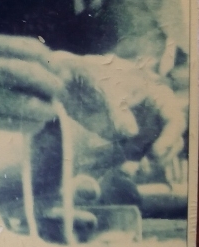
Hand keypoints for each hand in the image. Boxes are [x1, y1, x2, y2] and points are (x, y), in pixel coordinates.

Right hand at [0, 32, 65, 131]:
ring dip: (39, 115)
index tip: (60, 78)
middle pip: (20, 100)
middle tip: (59, 96)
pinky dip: (25, 125)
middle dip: (47, 101)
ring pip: (15, 119)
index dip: (44, 76)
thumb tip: (47, 54)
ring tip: (48, 109)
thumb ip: (12, 44)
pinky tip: (32, 120)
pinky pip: (5, 128)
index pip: (17, 71)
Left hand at [45, 52, 186, 166]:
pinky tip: (124, 170)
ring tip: (131, 170)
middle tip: (146, 166)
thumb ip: (117, 110)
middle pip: (169, 140)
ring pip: (154, 151)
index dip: (169, 138)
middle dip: (161, 156)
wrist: (71, 79)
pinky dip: (133, 163)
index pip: (174, 120)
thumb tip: (131, 133)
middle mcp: (153, 115)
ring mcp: (141, 127)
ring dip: (148, 164)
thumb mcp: (105, 87)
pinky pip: (136, 155)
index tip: (156, 152)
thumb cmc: (93, 76)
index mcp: (156, 96)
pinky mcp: (126, 138)